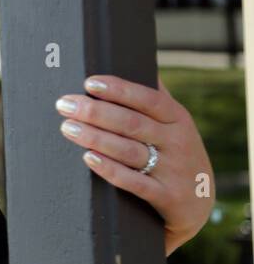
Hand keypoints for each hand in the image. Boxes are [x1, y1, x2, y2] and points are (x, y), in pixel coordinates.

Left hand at [55, 74, 214, 256]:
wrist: (198, 204)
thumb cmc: (175, 153)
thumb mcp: (174, 123)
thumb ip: (154, 97)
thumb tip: (133, 60)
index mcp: (177, 118)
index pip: (147, 99)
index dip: (118, 90)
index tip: (89, 83)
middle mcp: (177, 142)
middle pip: (132, 124)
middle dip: (95, 113)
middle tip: (63, 105)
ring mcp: (173, 170)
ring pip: (129, 152)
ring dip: (95, 138)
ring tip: (67, 128)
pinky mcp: (167, 197)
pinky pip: (135, 183)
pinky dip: (110, 170)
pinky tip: (88, 158)